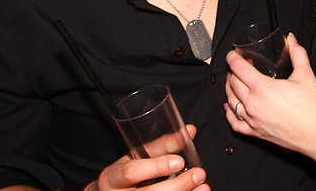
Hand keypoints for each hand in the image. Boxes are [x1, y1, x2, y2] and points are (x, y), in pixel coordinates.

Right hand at [86, 125, 208, 190]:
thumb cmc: (125, 175)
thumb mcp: (135, 158)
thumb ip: (161, 146)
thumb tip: (189, 131)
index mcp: (112, 178)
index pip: (131, 172)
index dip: (155, 167)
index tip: (178, 161)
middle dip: (177, 185)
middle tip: (198, 174)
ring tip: (204, 188)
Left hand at [224, 33, 315, 155]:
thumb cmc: (313, 107)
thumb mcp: (306, 75)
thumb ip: (297, 53)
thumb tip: (291, 39)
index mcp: (263, 87)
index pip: (238, 68)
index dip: (232, 58)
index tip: (233, 54)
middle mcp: (253, 104)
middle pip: (232, 83)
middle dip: (233, 72)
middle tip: (240, 67)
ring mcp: (252, 120)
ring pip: (230, 101)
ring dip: (229, 89)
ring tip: (234, 82)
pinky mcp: (255, 133)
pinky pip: (234, 123)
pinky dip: (229, 113)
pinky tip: (230, 107)